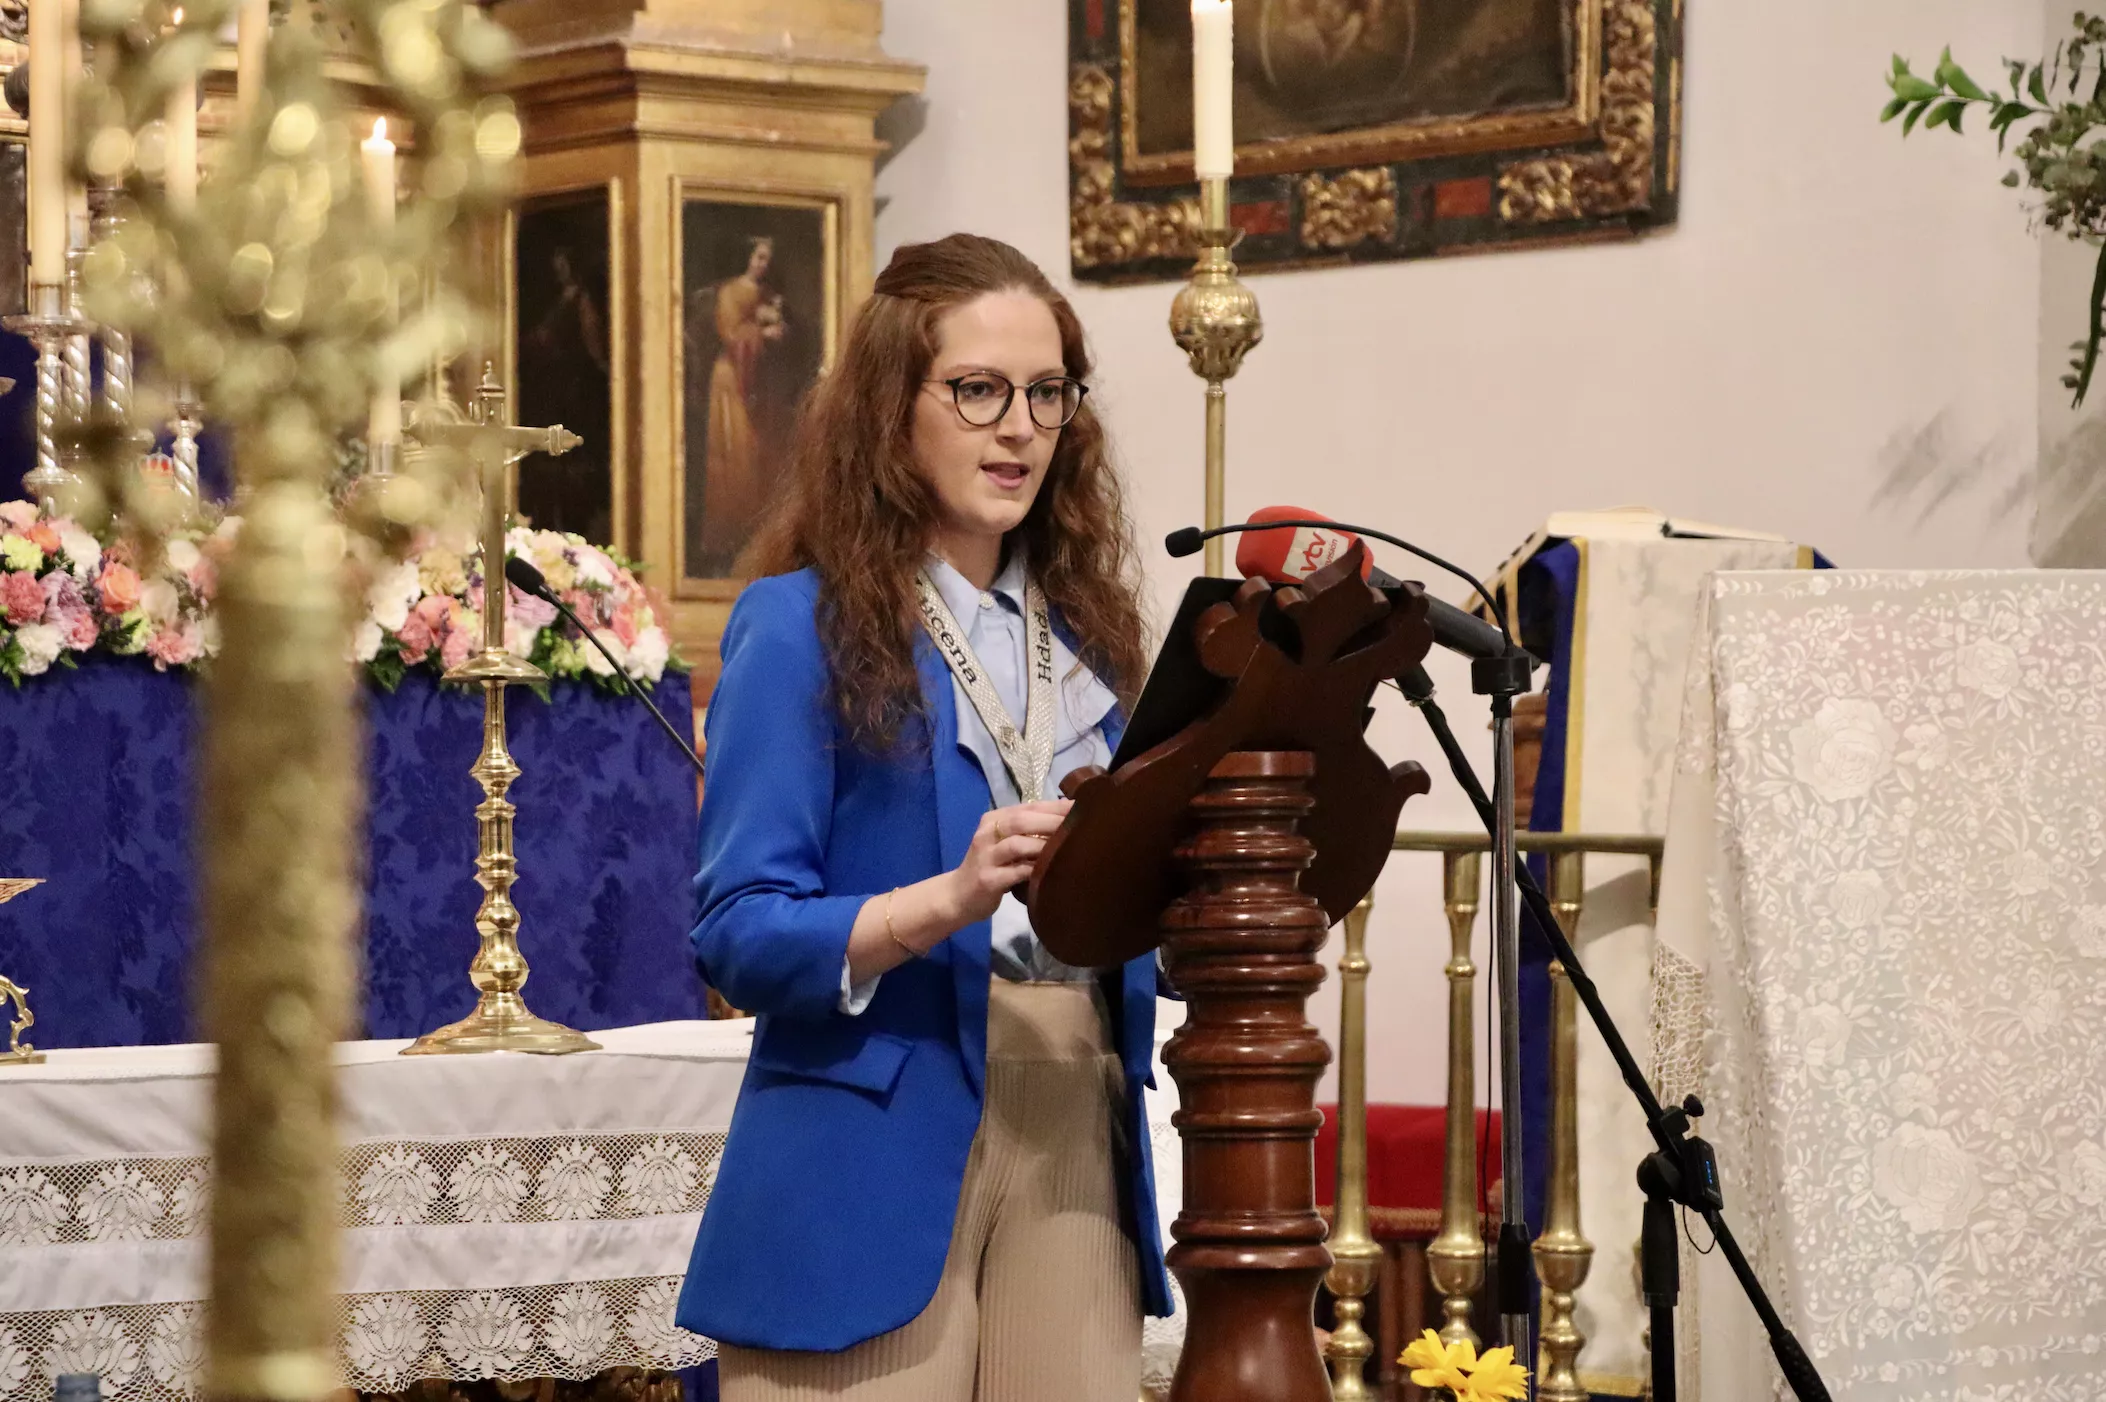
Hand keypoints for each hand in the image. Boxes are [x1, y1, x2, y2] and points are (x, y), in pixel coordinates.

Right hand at [944, 800, 1069, 924]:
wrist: (957, 897)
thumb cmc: (990, 868)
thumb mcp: (1005, 844)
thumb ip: (1028, 832)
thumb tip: (1067, 819)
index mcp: (993, 820)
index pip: (1027, 807)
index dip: (1055, 806)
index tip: (1081, 806)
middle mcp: (987, 834)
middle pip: (1021, 821)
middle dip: (1052, 821)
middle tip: (1080, 824)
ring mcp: (985, 857)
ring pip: (1017, 844)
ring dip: (1044, 844)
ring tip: (1069, 846)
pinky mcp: (987, 879)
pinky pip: (1015, 872)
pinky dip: (1034, 870)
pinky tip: (1051, 871)